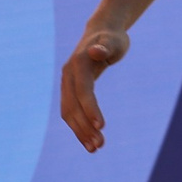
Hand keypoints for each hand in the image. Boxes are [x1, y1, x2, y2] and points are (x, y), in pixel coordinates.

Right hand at [59, 26, 130, 152]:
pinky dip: (79, 127)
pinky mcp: (70, 91)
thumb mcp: (114, 41)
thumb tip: (97, 51)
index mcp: (78, 64)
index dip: (91, 108)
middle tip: (100, 145)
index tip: (102, 126)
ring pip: (69, 112)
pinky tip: (90, 142)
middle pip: (73, 105)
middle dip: (85, 126)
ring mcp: (67, 84)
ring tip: (96, 148)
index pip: (83, 90)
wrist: (100, 32)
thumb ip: (106, 47)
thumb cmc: (112, 38)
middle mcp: (69, 75)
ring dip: (81, 131)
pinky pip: (71, 112)